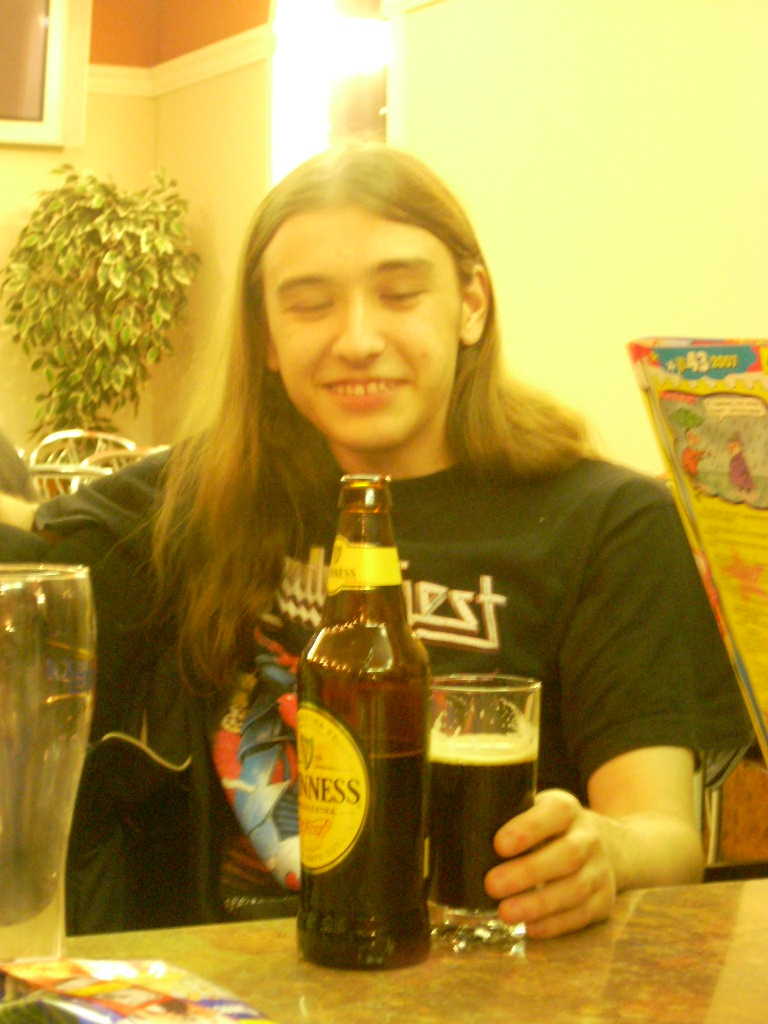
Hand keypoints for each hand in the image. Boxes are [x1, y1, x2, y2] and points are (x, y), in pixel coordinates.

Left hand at [484, 789, 617, 937]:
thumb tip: (457, 833)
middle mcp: (589, 837)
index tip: (498, 844)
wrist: (608, 846)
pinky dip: (554, 925)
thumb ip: (510, 818)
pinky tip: (529, 928)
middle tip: (492, 885)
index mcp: (567, 809)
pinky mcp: (605, 901)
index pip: (554, 813)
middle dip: (528, 872)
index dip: (528, 828)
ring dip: (538, 904)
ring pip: (575, 889)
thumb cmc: (551, 829)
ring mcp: (600, 871)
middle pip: (567, 855)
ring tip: (505, 913)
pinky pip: (581, 916)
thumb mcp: (537, 811)